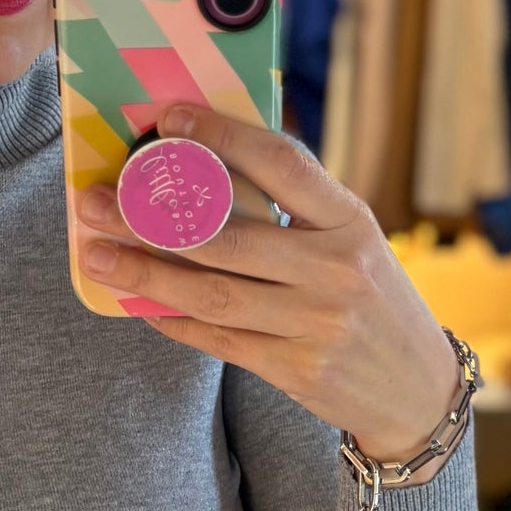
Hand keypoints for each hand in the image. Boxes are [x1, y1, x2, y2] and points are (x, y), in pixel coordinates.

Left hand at [77, 102, 464, 474]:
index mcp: (351, 222)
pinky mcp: (296, 369)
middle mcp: (335, 270)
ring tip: (96, 256)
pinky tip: (138, 302)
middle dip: (148, 217)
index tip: (167, 120)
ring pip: (211, 292)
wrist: (417, 389)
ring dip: (144, 273)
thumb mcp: (355, 242)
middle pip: (226, 236)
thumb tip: (210, 165)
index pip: (281, 164)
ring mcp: (316, 323)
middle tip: (93, 202)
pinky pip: (218, 339)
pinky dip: (172, 318)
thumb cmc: (373, 301)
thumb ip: (298, 208)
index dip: (221, 137)